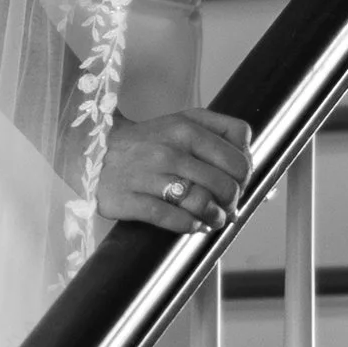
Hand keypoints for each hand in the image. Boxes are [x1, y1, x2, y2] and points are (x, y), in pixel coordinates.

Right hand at [96, 108, 251, 233]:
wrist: (95, 150)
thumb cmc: (150, 141)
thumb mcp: (186, 121)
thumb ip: (224, 131)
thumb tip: (252, 163)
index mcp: (186, 128)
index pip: (238, 160)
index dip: (246, 179)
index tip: (238, 186)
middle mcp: (168, 150)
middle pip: (224, 185)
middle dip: (232, 202)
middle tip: (226, 207)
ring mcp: (146, 175)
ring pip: (200, 203)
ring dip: (214, 218)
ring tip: (212, 219)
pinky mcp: (127, 199)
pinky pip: (171, 219)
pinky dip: (189, 226)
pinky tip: (193, 225)